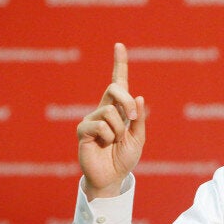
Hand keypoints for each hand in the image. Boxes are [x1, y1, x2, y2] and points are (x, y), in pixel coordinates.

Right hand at [76, 43, 145, 200]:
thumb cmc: (124, 157)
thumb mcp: (138, 138)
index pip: (118, 82)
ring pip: (110, 111)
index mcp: (119, 109)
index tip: (119, 46)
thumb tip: (140, 97)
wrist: (112, 177)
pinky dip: (108, 137)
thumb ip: (139, 119)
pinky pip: (100, 125)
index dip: (119, 64)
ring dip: (118, 130)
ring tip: (114, 142)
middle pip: (115, 88)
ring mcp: (92, 118)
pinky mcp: (83, 130)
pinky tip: (104, 145)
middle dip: (128, 102)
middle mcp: (104, 109)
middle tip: (131, 121)